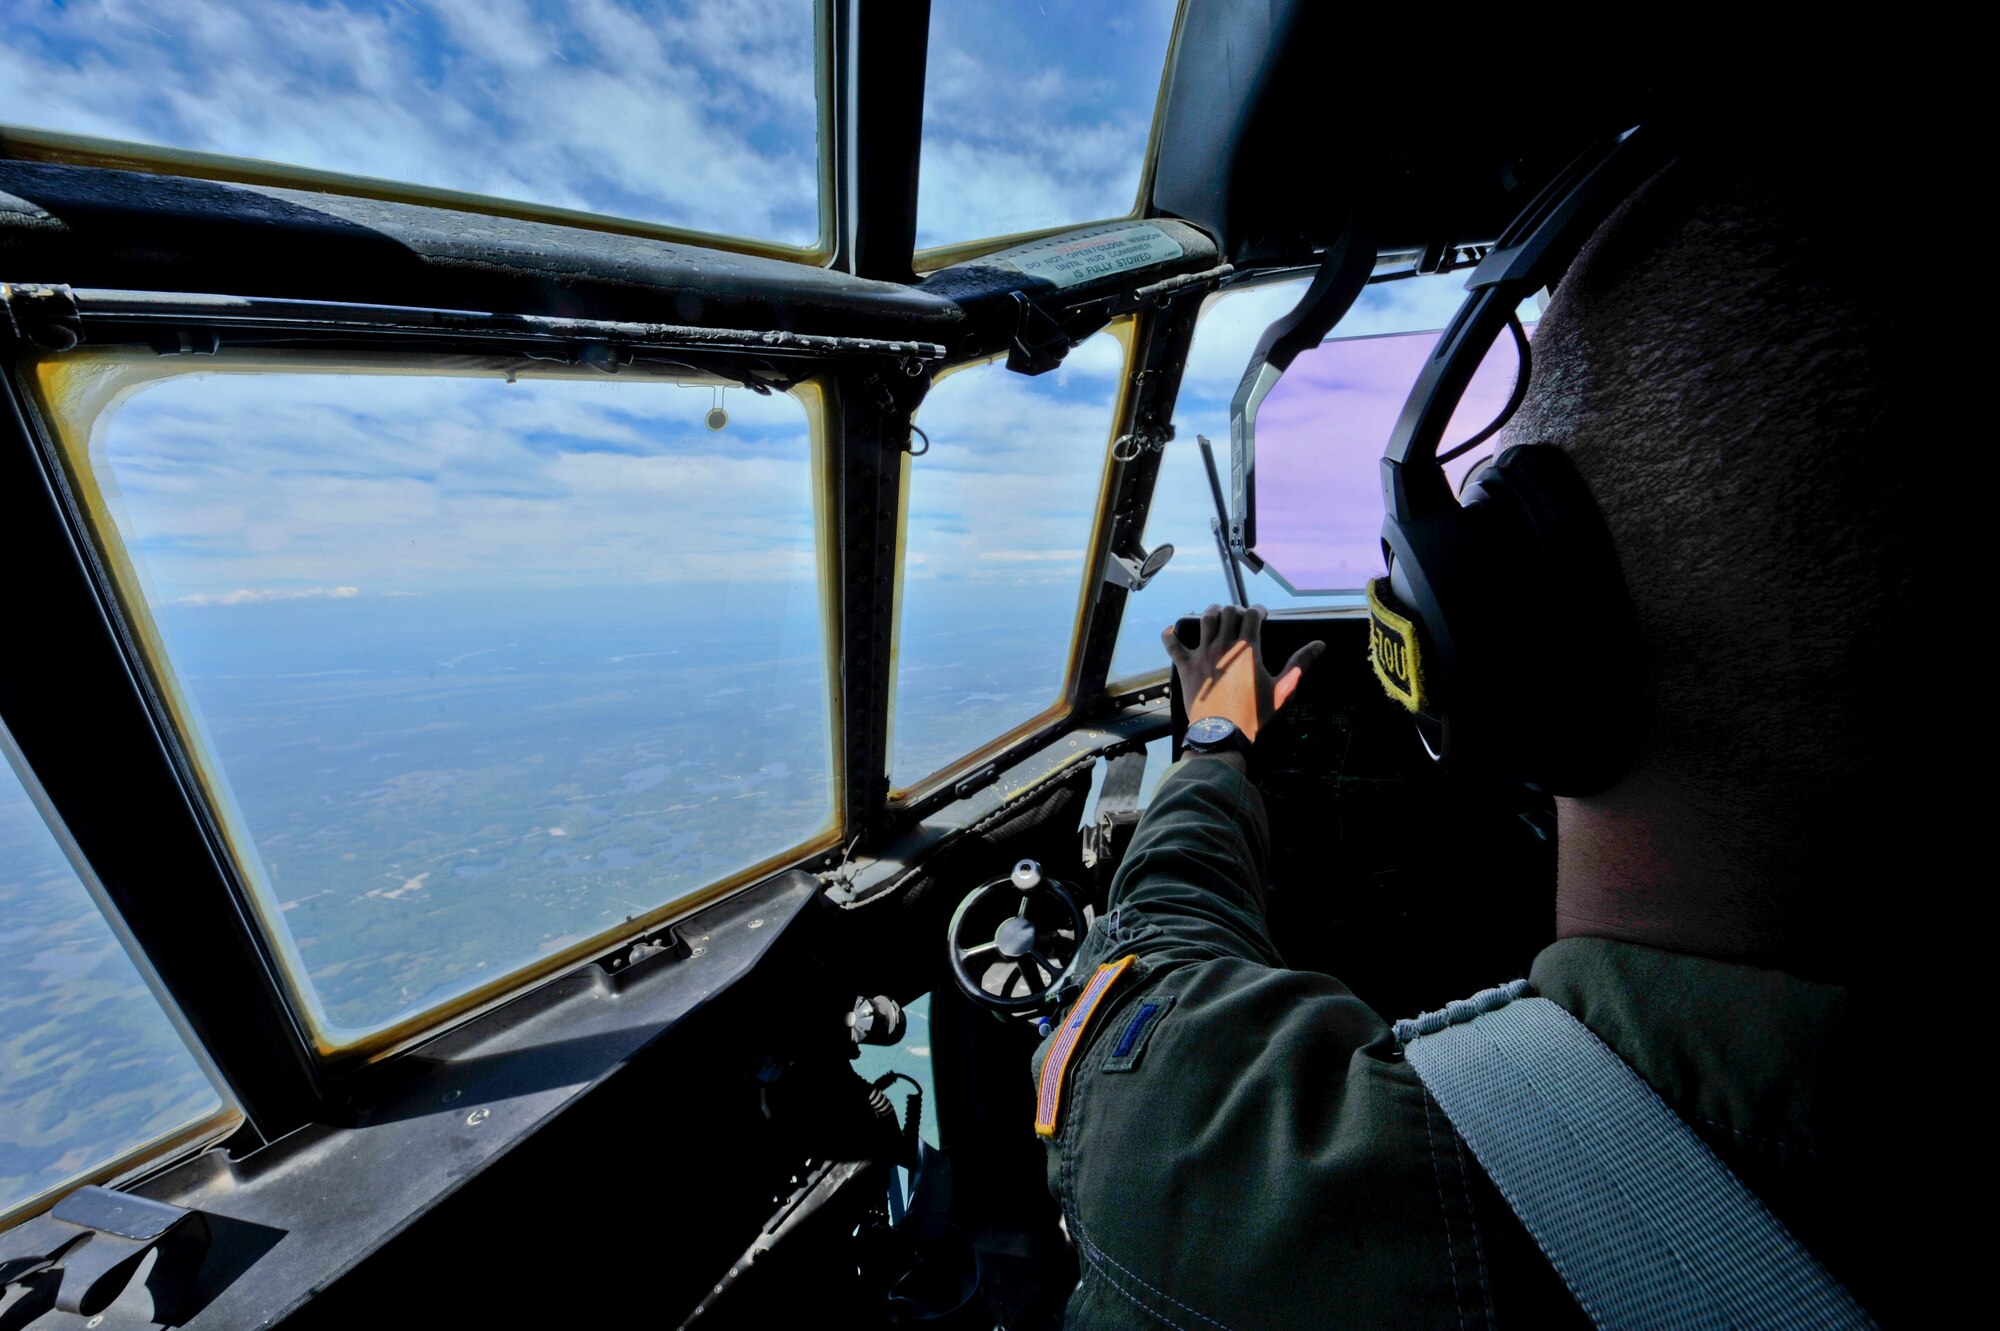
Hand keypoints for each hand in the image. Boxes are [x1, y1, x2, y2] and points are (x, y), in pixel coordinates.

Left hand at [1163, 605, 1324, 742]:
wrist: (1222, 732)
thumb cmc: (1255, 713)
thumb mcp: (1282, 690)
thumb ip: (1300, 664)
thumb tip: (1320, 645)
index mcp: (1248, 648)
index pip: (1252, 614)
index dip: (1258, 611)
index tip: (1262, 616)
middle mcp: (1224, 645)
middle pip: (1228, 612)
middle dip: (1236, 610)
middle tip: (1240, 619)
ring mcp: (1203, 654)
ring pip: (1205, 620)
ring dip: (1211, 613)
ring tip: (1216, 616)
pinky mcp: (1186, 666)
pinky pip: (1173, 644)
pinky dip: (1170, 635)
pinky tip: (1172, 631)